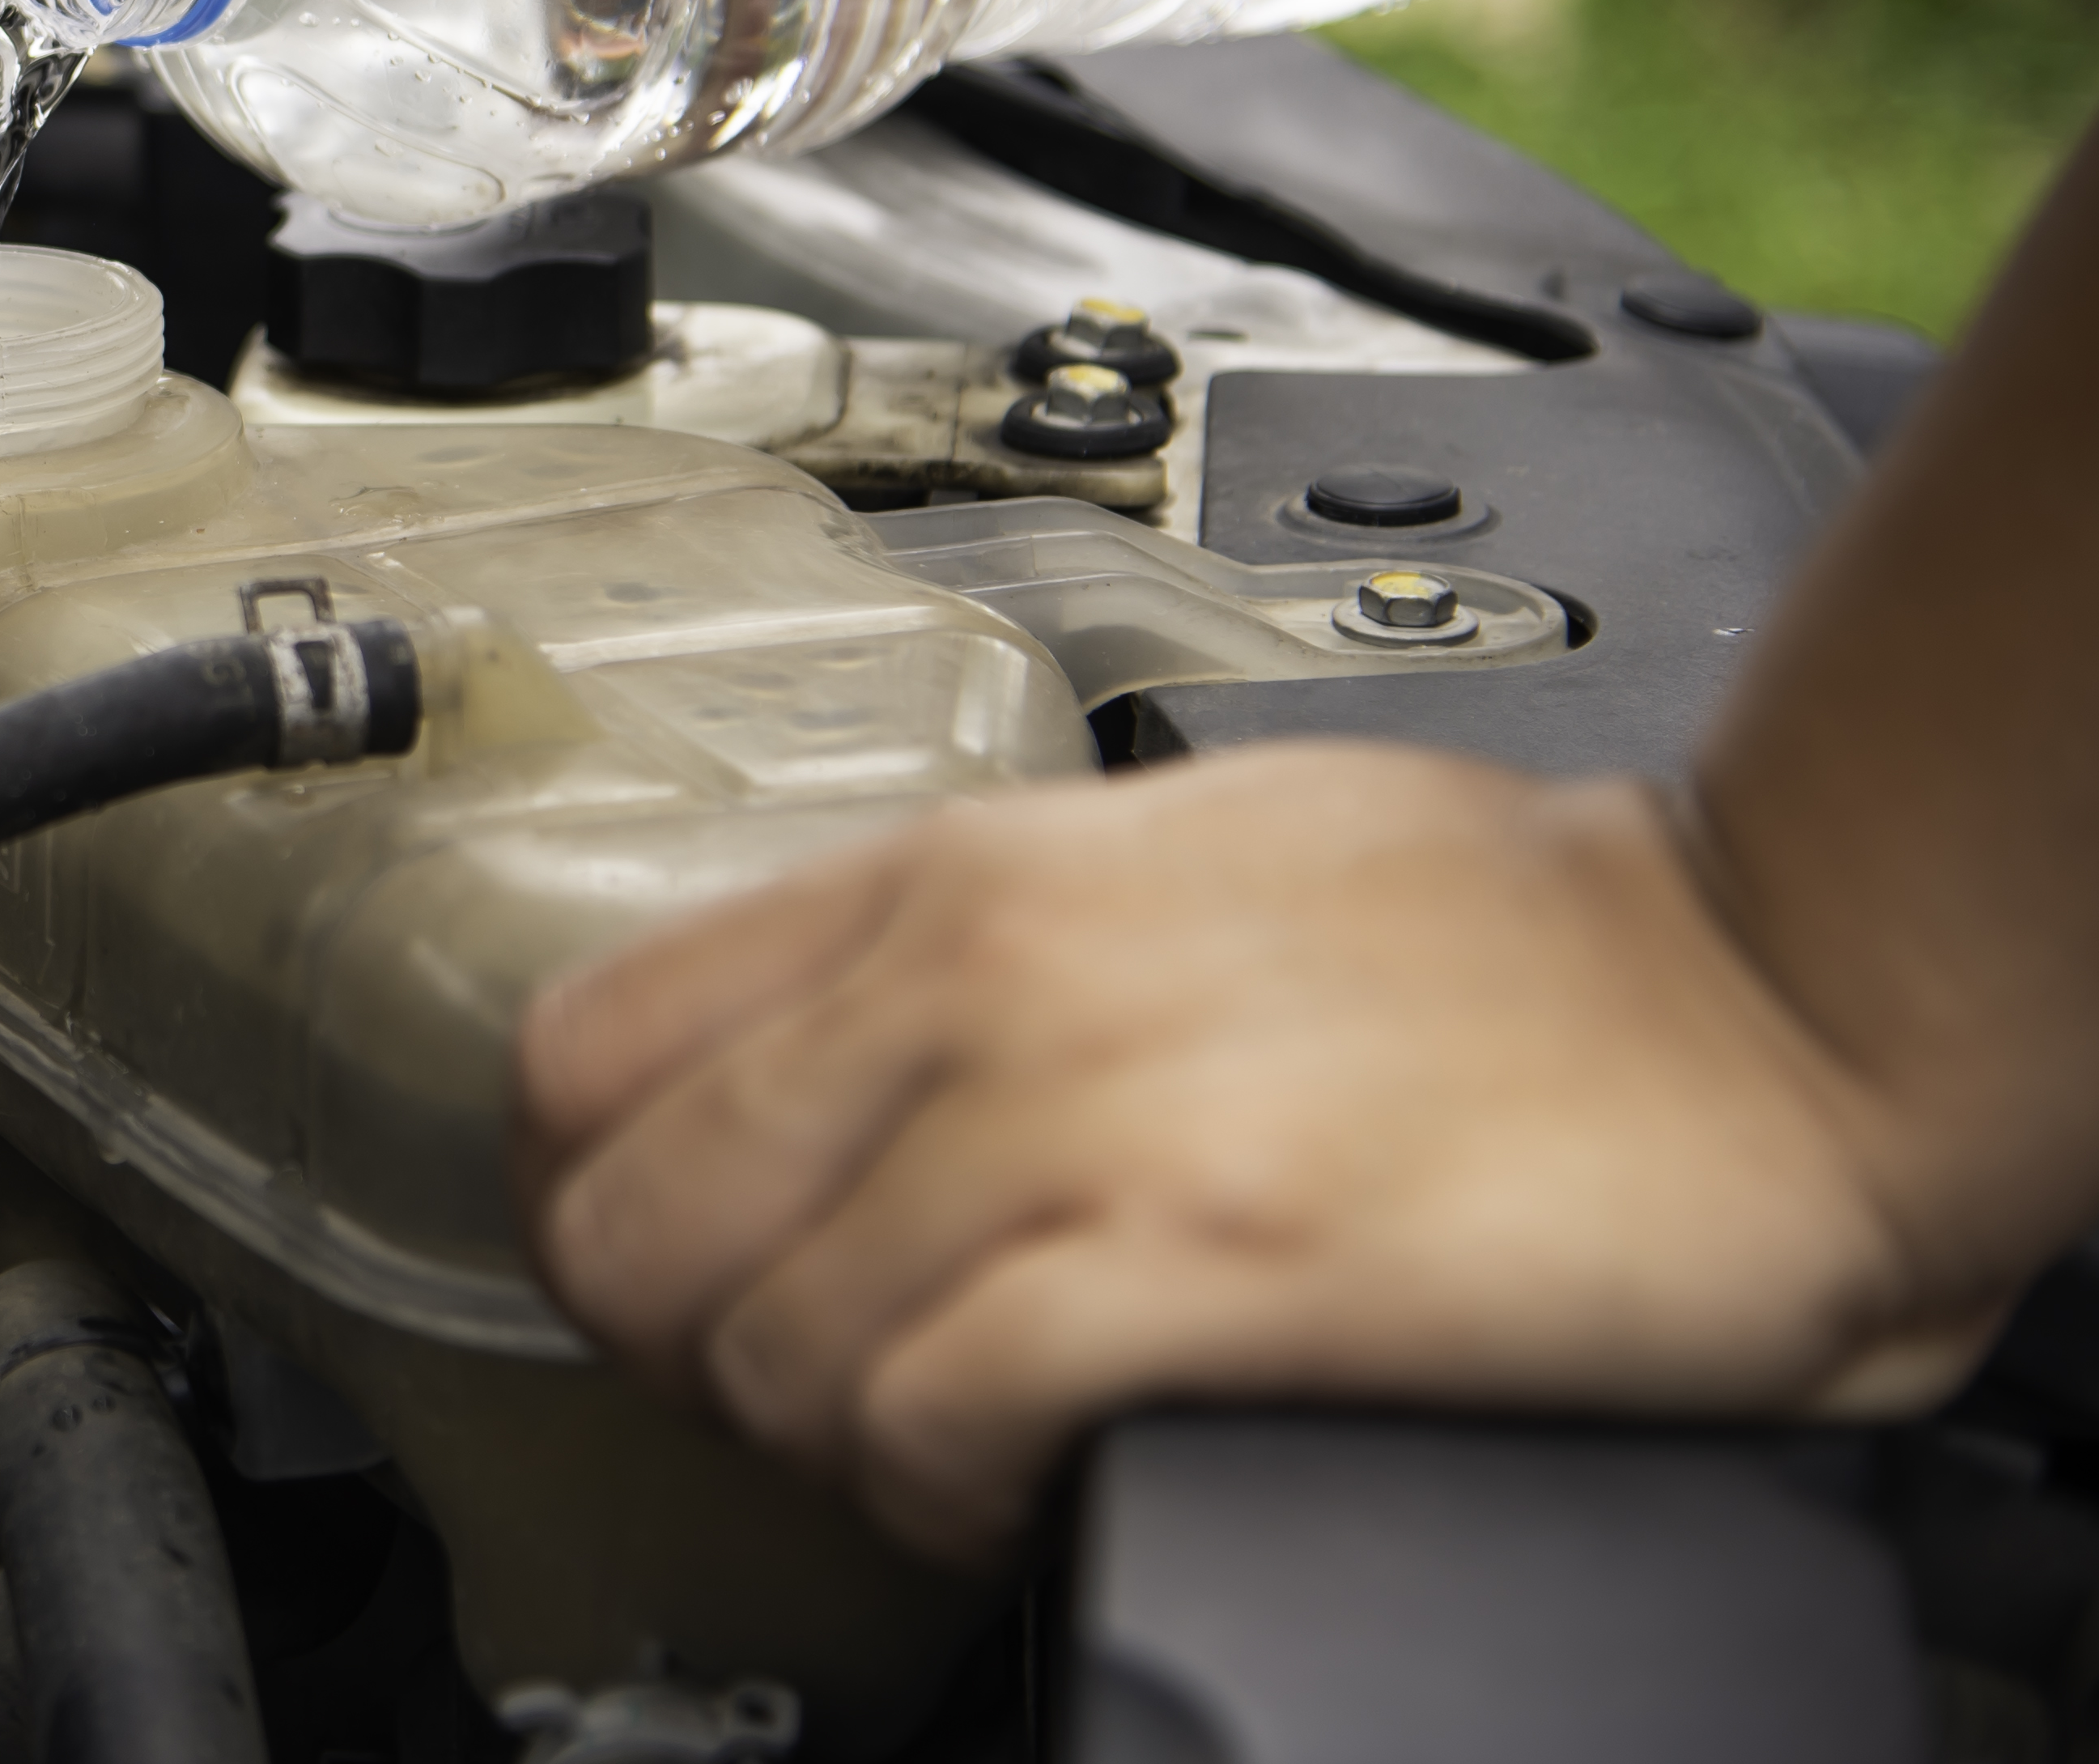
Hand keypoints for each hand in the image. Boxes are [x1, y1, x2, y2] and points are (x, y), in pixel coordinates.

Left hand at [511, 743, 2004, 1565]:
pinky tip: (1020, 1481)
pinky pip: (923, 1422)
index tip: (673, 1267)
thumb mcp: (1151, 859)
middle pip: (626, 1223)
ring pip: (757, 1348)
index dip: (593, 1199)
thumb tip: (812, 1069)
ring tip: (937, 1439)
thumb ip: (962, 950)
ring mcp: (1075, 1122)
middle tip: (792, 1383)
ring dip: (826, 1442)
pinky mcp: (1195, 1267)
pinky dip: (940, 1494)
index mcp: (952, 877)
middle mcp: (977, 981)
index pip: (585, 1053)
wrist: (1769, 991)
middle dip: (682, 1345)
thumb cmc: (1503, 936)